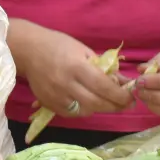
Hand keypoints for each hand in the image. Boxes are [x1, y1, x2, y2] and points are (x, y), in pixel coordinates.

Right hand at [13, 21, 133, 118]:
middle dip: (115, 105)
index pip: (103, 87)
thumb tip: (124, 83)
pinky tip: (88, 101)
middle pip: (96, 103)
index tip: (131, 97)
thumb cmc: (58, 45)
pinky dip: (84, 110)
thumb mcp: (84, 51)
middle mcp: (66, 84)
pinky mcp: (49, 104)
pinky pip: (72, 113)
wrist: (28, 50)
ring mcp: (56, 97)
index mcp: (77, 67)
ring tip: (106, 101)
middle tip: (126, 104)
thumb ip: (104, 69)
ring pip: (85, 111)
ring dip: (100, 108)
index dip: (120, 95)